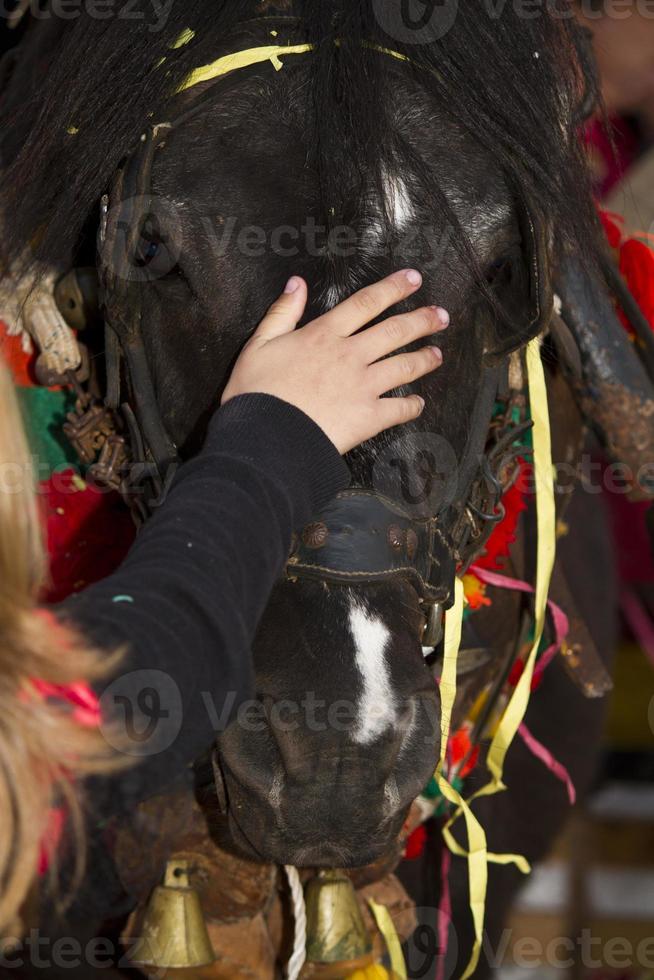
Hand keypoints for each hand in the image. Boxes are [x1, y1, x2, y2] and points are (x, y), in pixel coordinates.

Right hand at [221, 270, 448, 453]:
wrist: (265, 438)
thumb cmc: (256, 392)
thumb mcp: (259, 345)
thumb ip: (282, 312)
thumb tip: (296, 283)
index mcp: (324, 334)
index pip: (366, 303)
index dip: (393, 288)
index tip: (413, 279)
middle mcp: (350, 355)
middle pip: (395, 331)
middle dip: (422, 320)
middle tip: (441, 316)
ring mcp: (363, 386)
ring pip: (404, 366)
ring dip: (424, 359)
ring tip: (437, 355)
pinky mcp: (368, 417)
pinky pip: (399, 409)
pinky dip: (412, 406)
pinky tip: (418, 403)